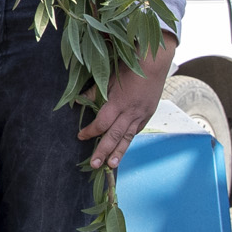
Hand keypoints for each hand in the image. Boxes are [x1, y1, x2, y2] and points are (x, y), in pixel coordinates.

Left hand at [76, 31, 178, 170]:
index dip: (90, 131)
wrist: (153, 65)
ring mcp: (140, 116)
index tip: (80, 136)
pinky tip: (121, 149)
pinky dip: (127, 140)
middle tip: (94, 164)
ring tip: (111, 165)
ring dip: (118, 153)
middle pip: (114, 136)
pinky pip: (135, 131)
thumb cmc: (128, 70)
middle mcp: (130, 113)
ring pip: (127, 138)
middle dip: (103, 151)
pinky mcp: (147, 116)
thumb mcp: (108, 80)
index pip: (102, 123)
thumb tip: (78, 103)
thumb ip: (94, 94)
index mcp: (118, 103)